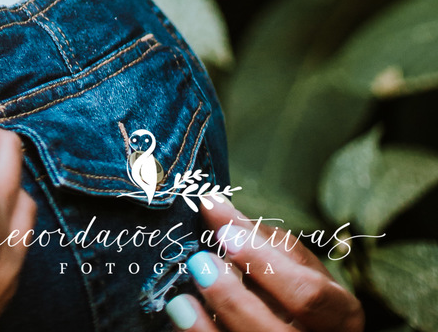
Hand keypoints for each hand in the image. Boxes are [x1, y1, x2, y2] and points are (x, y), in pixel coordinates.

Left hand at [165, 197, 363, 331]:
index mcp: (340, 318)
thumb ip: (261, 238)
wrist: (296, 331)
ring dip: (213, 321)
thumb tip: (213, 203)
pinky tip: (182, 311)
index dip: (265, 265)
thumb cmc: (303, 300)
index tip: (224, 236)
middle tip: (200, 262)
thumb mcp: (296, 268)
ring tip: (184, 294)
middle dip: (234, 299)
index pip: (309, 295)